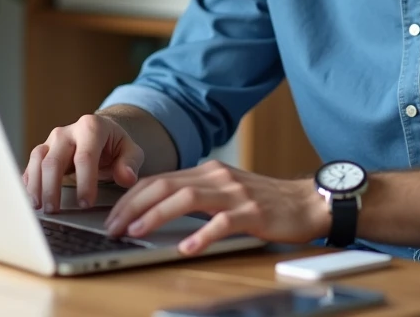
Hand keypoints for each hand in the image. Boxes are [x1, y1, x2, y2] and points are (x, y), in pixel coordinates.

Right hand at [22, 114, 143, 213]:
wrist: (99, 132)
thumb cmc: (114, 144)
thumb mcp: (130, 150)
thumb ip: (130, 163)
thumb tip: (126, 178)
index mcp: (91, 127)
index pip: (84, 157)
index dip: (84, 182)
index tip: (86, 203)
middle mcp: (67, 132)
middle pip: (54, 160)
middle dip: (52, 188)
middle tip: (55, 211)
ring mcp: (51, 140)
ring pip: (37, 160)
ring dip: (36, 185)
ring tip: (38, 207)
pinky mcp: (42, 150)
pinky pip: (31, 165)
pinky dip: (29, 181)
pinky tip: (30, 198)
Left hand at [103, 160, 330, 255]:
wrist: (308, 201)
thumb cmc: (266, 200)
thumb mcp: (227, 190)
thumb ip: (198, 194)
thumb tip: (157, 209)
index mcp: (208, 172)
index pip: (160, 180)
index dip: (131, 197)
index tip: (112, 215)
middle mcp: (218, 177)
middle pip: (166, 186)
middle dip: (134, 205)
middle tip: (113, 226)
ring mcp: (236, 193)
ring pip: (188, 198)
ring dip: (157, 215)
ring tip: (137, 231)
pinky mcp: (253, 212)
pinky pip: (223, 223)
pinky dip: (202, 235)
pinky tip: (187, 247)